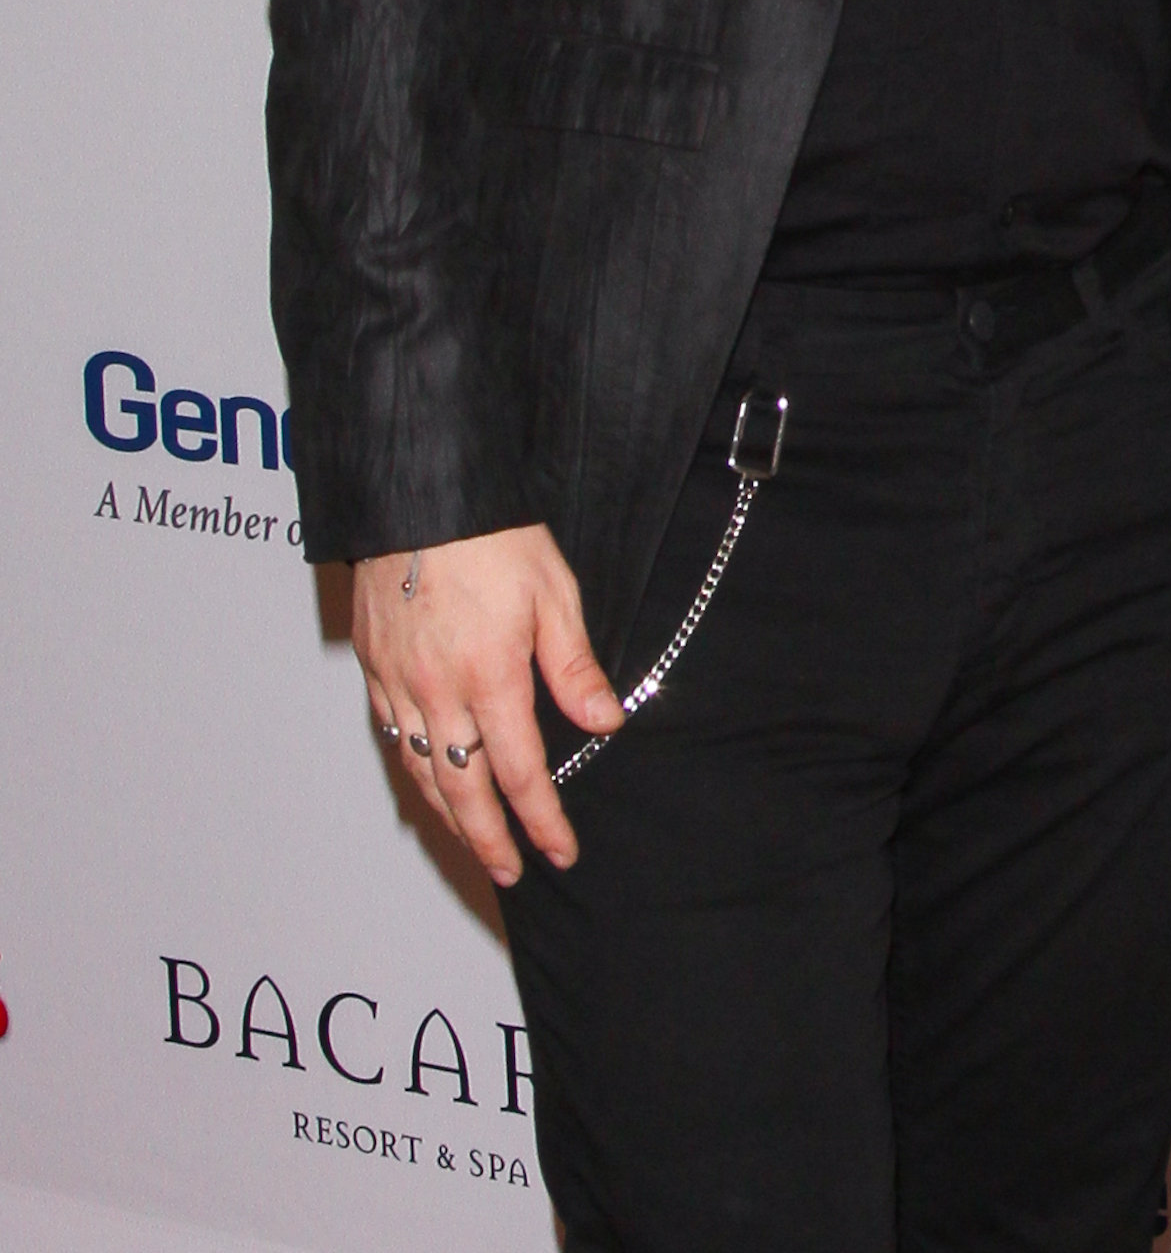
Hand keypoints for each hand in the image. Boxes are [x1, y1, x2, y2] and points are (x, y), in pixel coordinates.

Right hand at [352, 524, 623, 885]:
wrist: (418, 492)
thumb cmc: (489, 533)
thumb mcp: (553, 592)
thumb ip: (574, 665)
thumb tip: (604, 721)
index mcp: (488, 676)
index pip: (519, 772)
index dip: (541, 820)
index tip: (559, 849)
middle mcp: (436, 690)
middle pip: (461, 791)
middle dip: (488, 840)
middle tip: (509, 871)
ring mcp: (398, 681)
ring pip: (419, 772)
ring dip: (448, 815)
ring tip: (473, 840)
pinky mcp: (373, 666)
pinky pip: (390, 736)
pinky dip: (411, 770)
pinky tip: (426, 778)